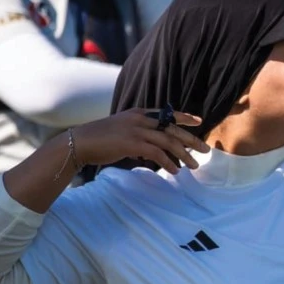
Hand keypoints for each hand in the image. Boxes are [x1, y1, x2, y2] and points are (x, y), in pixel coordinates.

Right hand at [72, 107, 209, 174]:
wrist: (78, 143)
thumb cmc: (99, 140)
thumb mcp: (121, 131)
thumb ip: (138, 137)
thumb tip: (150, 152)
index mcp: (138, 113)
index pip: (166, 113)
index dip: (183, 117)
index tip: (198, 121)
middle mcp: (140, 119)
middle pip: (172, 128)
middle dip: (191, 139)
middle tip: (205, 149)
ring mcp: (136, 130)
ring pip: (168, 141)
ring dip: (183, 155)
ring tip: (194, 165)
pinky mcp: (132, 143)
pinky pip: (157, 153)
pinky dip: (168, 163)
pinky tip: (174, 171)